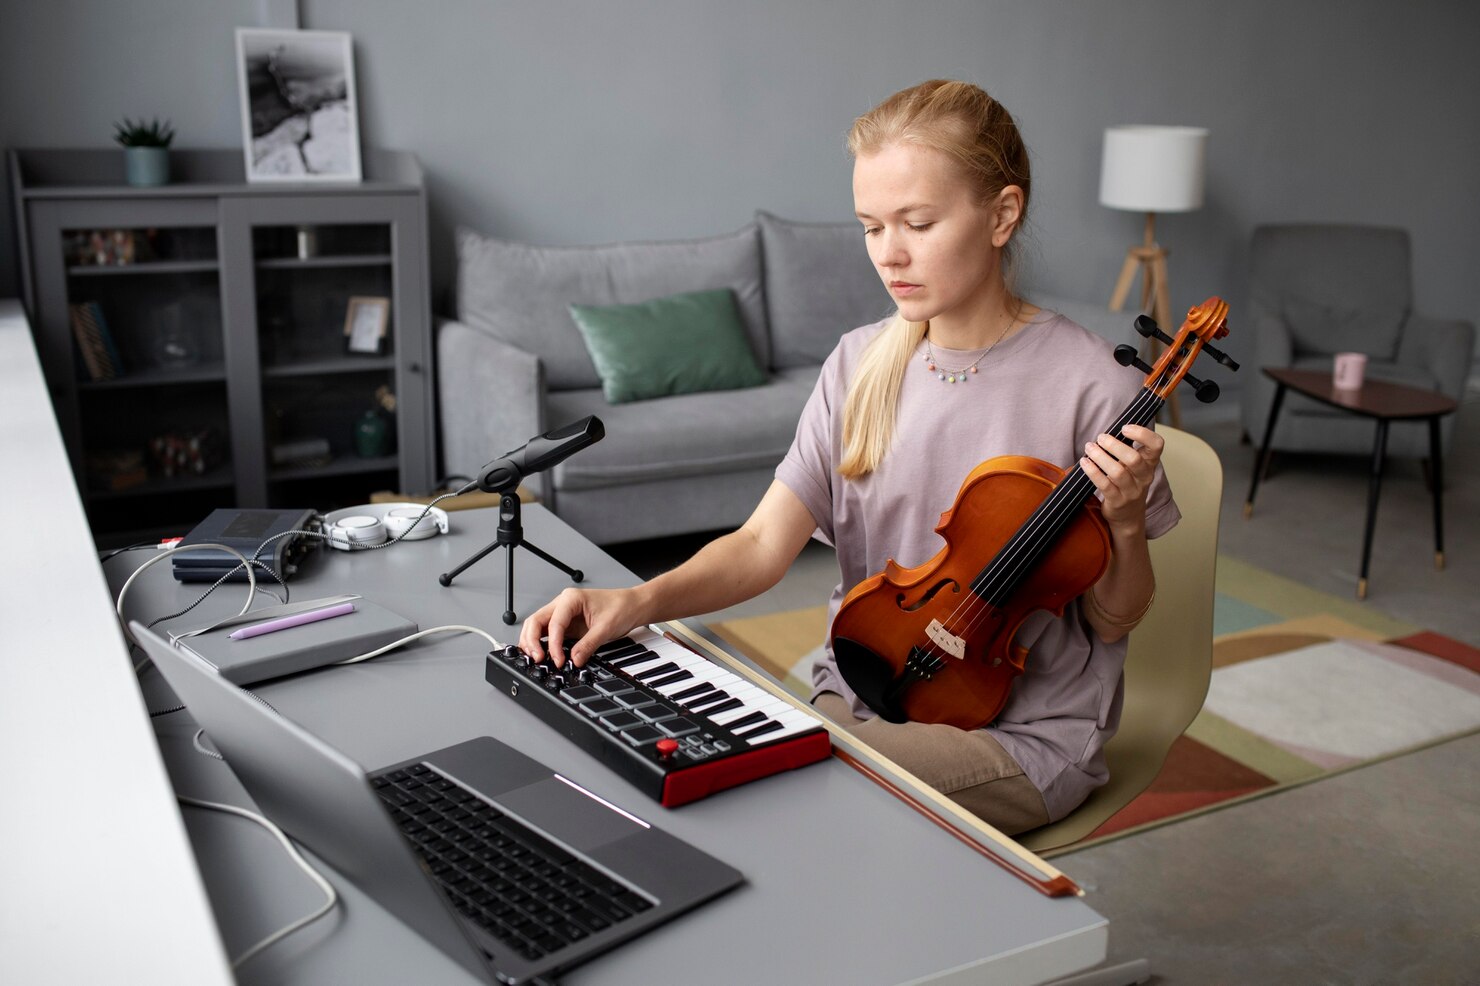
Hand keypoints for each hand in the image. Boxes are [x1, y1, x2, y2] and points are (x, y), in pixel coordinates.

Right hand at [518, 586, 643, 667]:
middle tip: (537, 659)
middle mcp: (563, 603)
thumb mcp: (605, 629)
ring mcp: (562, 613)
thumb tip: (574, 660)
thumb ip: (588, 645)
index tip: (558, 659)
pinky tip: (543, 653)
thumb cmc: (621, 607)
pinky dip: (542, 643)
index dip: (554, 644)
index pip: (554, 623)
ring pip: (537, 626)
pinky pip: (547, 633)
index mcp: (571, 599)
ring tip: (536, 658)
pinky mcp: (566, 623)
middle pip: (535, 621)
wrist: (633, 605)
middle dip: (532, 641)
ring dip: (533, 642)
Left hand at [1079, 424, 1163, 534]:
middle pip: (1134, 458)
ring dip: (1100, 456)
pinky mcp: (1117, 501)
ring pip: (1117, 471)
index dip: (1143, 434)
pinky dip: (1093, 471)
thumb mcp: (1135, 468)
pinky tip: (1084, 463)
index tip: (1125, 428)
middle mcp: (1144, 478)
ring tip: (1090, 448)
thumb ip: (1127, 450)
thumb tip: (1108, 431)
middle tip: (1100, 438)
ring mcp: (1131, 491)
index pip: (1157, 445)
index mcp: (1150, 464)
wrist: (1129, 516)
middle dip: (1114, 445)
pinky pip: (1104, 484)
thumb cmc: (1128, 484)